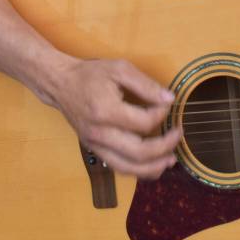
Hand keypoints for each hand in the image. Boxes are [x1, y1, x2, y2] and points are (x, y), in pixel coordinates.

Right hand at [46, 58, 180, 178]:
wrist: (61, 84)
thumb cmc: (91, 75)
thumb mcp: (120, 69)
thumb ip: (146, 85)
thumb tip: (170, 99)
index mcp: (105, 111)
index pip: (144, 123)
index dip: (162, 114)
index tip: (167, 103)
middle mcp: (99, 133)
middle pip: (139, 152)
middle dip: (165, 147)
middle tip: (179, 134)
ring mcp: (95, 145)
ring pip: (128, 167)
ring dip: (153, 167)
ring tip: (171, 160)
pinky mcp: (94, 150)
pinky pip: (118, 167)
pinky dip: (138, 170)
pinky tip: (153, 165)